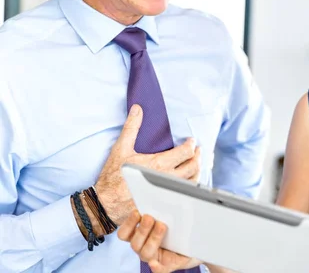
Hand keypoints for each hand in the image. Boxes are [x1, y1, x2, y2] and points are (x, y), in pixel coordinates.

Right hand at [95, 104, 201, 224]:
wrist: (105, 204)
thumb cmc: (112, 177)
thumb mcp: (121, 148)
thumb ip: (131, 127)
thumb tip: (137, 109)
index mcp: (158, 164)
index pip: (186, 152)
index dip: (191, 144)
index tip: (191, 141)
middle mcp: (166, 179)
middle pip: (193, 167)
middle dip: (198, 157)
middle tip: (198, 151)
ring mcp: (167, 194)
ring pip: (192, 183)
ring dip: (197, 171)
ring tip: (195, 164)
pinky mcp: (165, 204)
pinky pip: (185, 197)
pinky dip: (190, 187)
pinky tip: (188, 182)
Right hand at [118, 210, 201, 272]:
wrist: (201, 242)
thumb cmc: (184, 226)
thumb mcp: (175, 213)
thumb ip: (167, 203)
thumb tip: (166, 185)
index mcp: (142, 235)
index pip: (125, 233)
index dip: (128, 223)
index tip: (137, 211)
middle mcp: (145, 247)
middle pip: (134, 242)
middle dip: (142, 228)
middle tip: (150, 217)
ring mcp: (155, 257)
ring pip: (145, 253)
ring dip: (152, 239)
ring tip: (162, 226)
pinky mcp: (168, 266)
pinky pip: (159, 270)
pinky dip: (155, 267)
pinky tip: (155, 263)